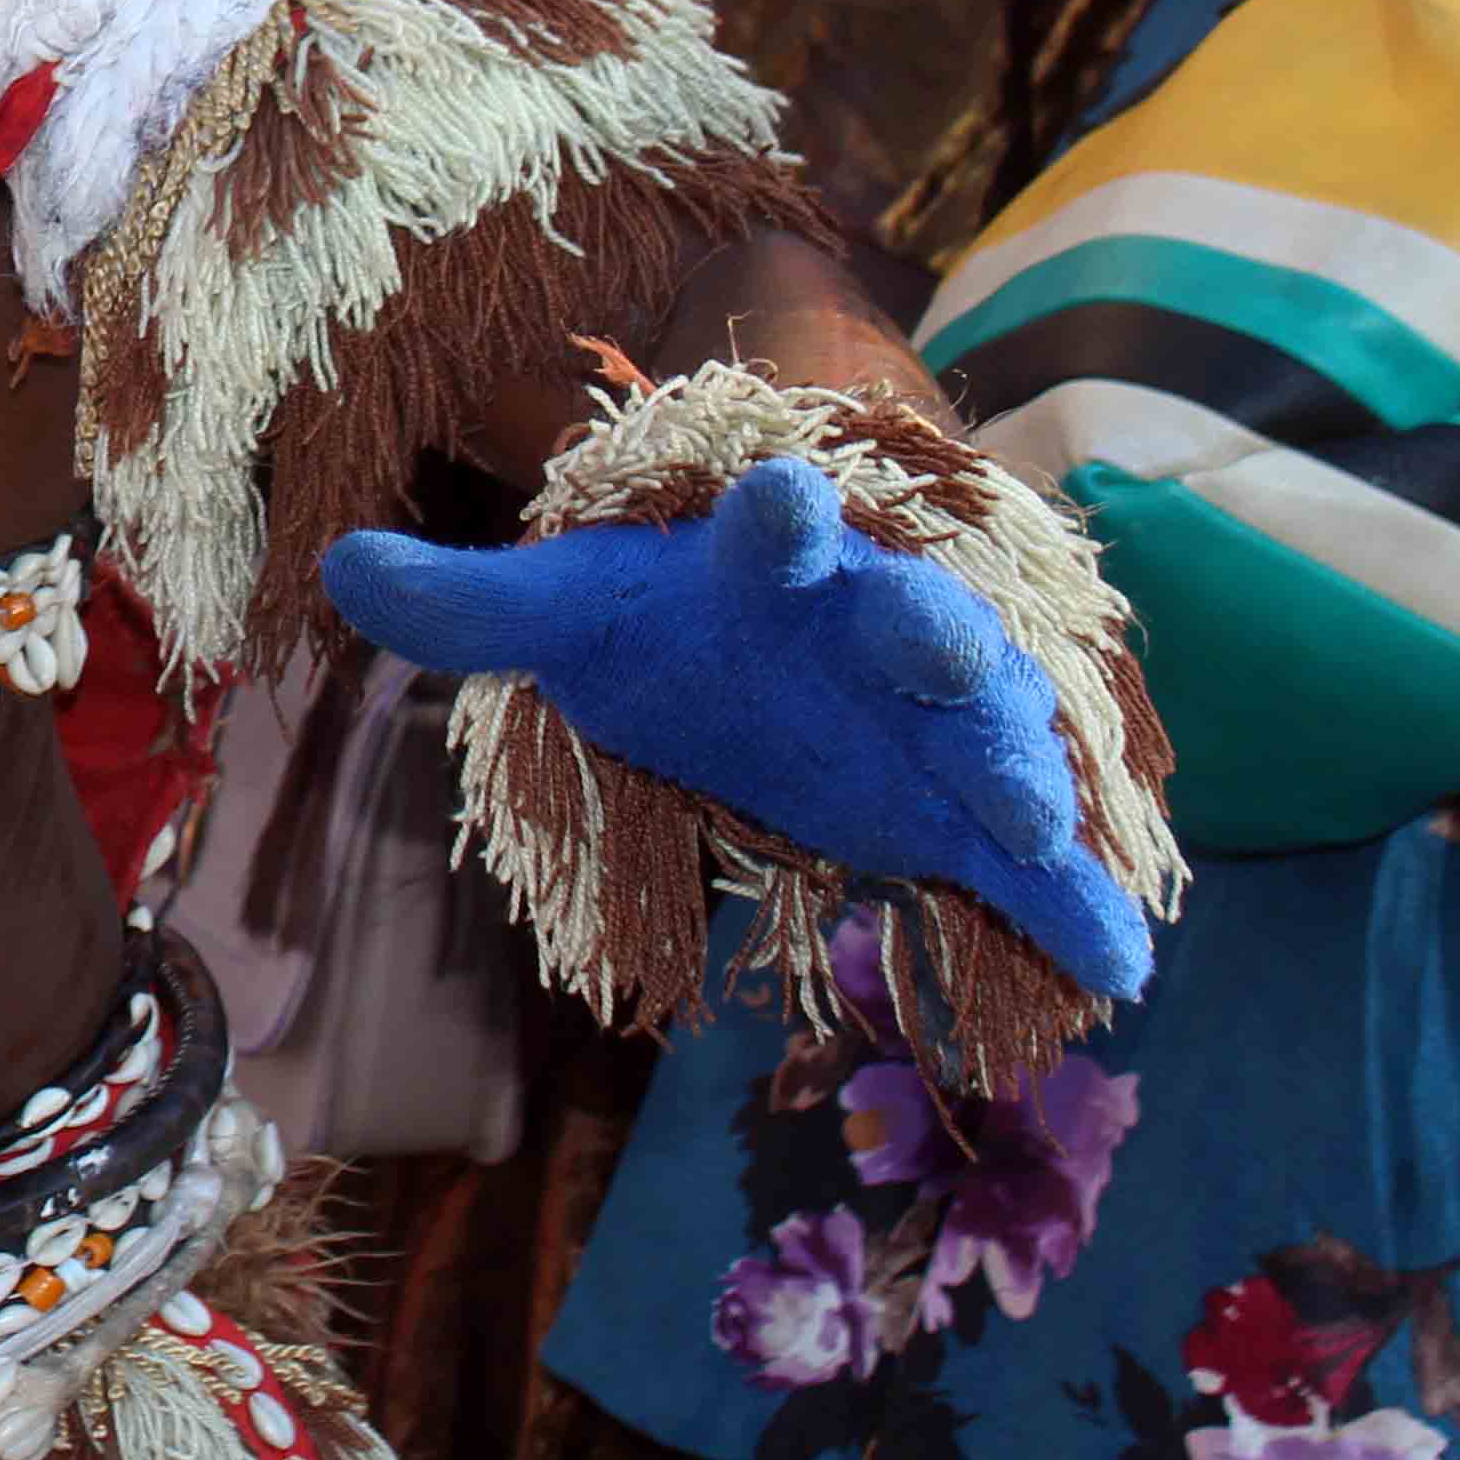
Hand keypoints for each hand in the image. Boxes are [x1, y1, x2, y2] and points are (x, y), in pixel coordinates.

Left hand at [327, 456, 1152, 1003]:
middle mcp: (871, 625)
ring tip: (1033, 818)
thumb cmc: (673, 619)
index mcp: (773, 565)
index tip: (777, 493)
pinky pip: (1034, 864)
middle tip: (943, 651)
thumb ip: (467, 601)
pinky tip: (1122, 966)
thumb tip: (338, 564)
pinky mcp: (965, 810)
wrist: (773, 662)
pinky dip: (1080, 911)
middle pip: (917, 624)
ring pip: (990, 736)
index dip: (774, 510)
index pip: (772, 526)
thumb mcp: (567, 611)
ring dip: (1017, 771)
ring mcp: (933, 719)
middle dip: (934, 639)